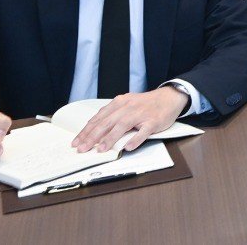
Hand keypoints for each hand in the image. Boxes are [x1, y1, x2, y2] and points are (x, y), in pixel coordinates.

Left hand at [71, 87, 188, 152]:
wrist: (169, 97)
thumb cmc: (146, 104)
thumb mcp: (127, 105)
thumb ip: (113, 116)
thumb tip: (96, 133)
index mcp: (119, 103)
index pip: (99, 118)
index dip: (86, 131)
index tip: (77, 142)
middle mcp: (128, 107)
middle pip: (107, 122)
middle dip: (92, 136)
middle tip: (82, 148)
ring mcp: (141, 114)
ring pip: (122, 126)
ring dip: (110, 138)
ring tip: (101, 149)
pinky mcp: (153, 121)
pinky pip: (143, 131)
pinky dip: (135, 139)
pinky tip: (128, 147)